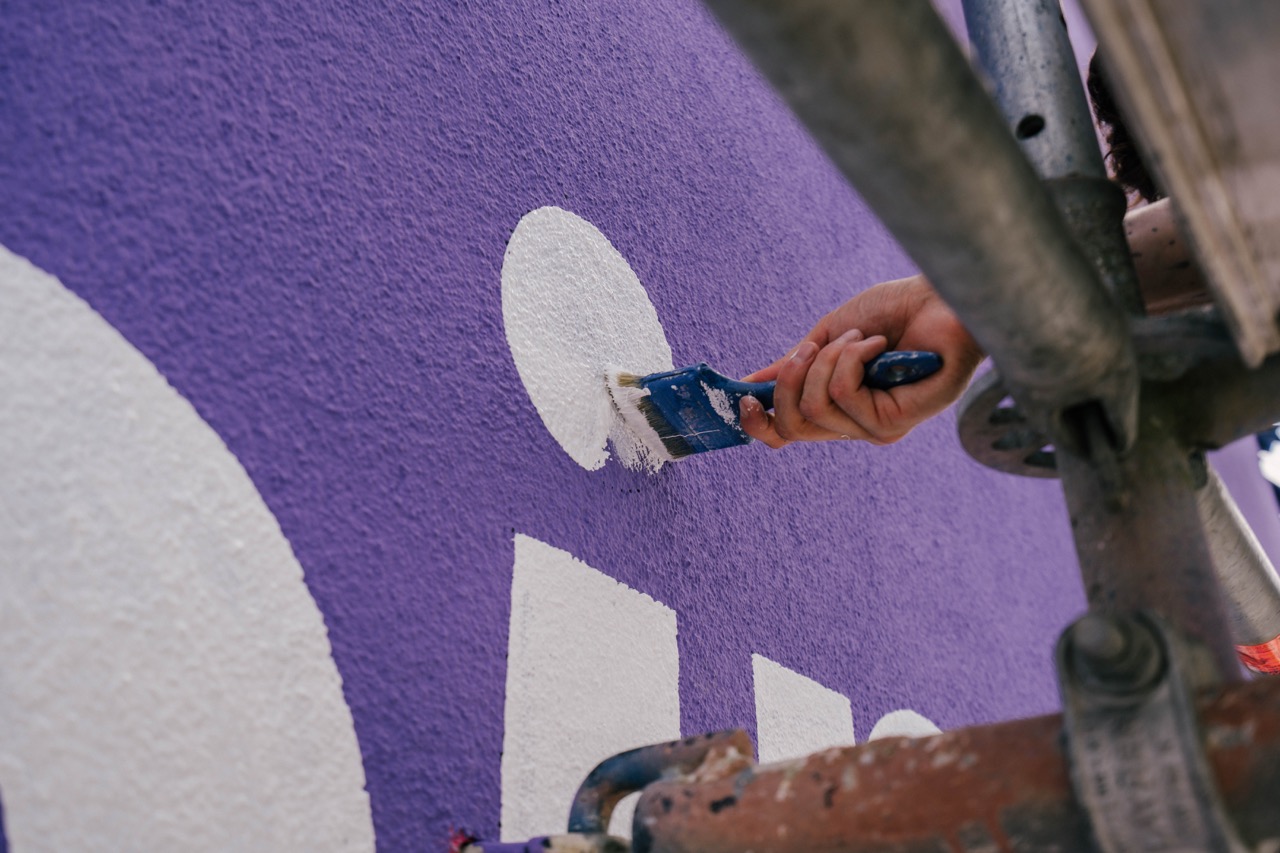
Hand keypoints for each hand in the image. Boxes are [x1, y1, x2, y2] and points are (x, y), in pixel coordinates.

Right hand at [739, 275, 982, 447]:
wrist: (941, 297)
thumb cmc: (894, 312)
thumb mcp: (828, 338)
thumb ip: (794, 366)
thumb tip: (749, 383)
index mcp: (839, 410)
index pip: (786, 436)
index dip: (758, 422)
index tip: (742, 395)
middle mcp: (856, 427)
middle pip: (792, 426)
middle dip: (791, 378)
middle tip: (813, 346)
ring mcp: (876, 430)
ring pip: (817, 407)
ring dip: (830, 359)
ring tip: (862, 338)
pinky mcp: (896, 422)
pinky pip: (844, 396)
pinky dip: (852, 359)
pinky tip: (879, 345)